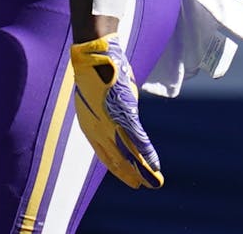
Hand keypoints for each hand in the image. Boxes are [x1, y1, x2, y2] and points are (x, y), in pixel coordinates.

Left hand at [69, 34, 163, 189]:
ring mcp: (110, 120)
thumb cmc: (95, 72)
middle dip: (127, 172)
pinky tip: (153, 165)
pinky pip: (136, 138)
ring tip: (151, 183)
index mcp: (90, 122)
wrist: (95, 56)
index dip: (115, 165)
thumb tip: (114, 116)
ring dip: (140, 169)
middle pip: (114, 155)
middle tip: (140, 186)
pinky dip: (146, 152)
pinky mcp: (123, 113)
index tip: (125, 176)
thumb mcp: (97, 95)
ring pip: (126, 151)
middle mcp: (97, 125)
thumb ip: (105, 109)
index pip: (103, 150)